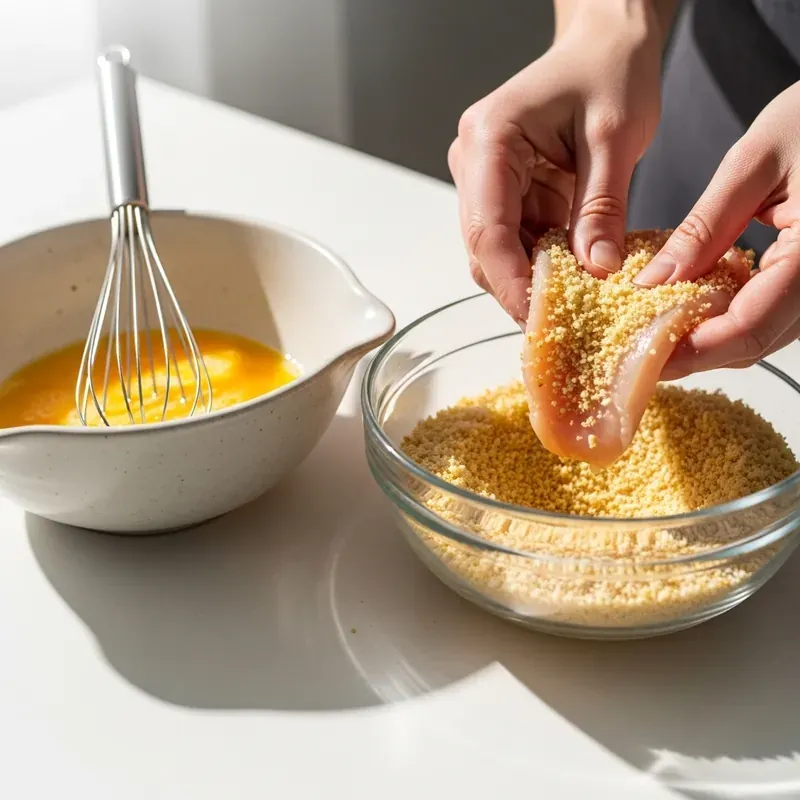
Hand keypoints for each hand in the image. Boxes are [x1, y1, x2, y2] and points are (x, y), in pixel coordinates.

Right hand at [448, 2, 664, 325]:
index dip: (510, 282)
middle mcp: (474, 162)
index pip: (488, 229)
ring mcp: (485, 180)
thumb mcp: (615, 138)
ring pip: (497, 251)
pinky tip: (574, 272)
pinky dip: (544, 261)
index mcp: (489, 139)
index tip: (539, 320)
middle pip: (484, 248)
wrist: (605, 45)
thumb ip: (601, 207)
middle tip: (562, 322)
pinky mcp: (505, 192)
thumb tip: (596, 271)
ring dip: (533, 277)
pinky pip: (518, 240)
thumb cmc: (609, 71)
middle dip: (520, 287)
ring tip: (575, 301)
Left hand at [633, 81, 799, 377]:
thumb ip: (704, 228)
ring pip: (764, 334)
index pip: (747, 327)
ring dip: (710, 338)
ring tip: (655, 325)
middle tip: (637, 347)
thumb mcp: (754, 163)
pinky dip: (732, 314)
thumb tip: (652, 282)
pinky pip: (775, 313)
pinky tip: (697, 298)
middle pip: (754, 342)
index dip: (689, 350)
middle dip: (692, 351)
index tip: (640, 355)